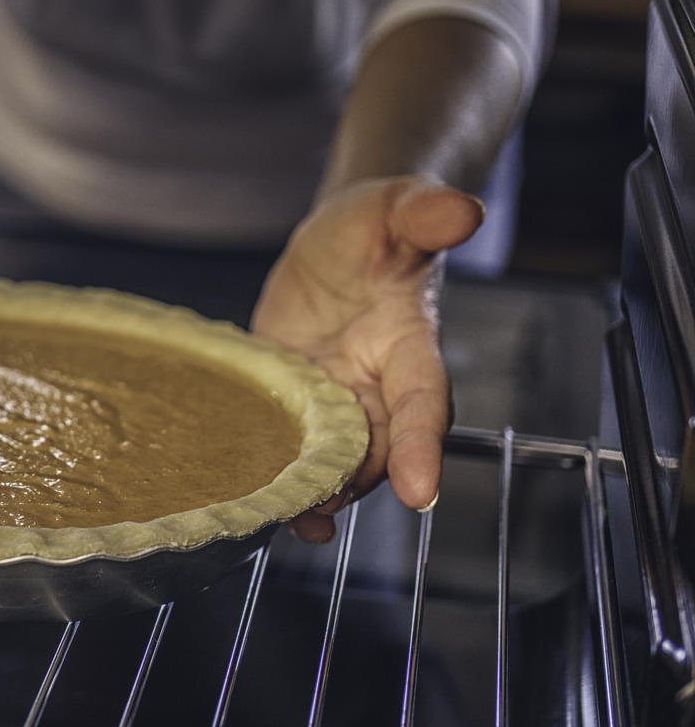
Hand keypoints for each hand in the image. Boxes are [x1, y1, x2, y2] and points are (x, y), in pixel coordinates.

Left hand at [250, 177, 483, 543]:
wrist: (333, 244)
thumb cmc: (373, 228)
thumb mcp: (394, 208)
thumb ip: (423, 212)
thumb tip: (462, 210)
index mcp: (410, 344)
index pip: (424, 401)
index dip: (421, 445)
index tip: (420, 491)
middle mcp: (376, 385)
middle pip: (377, 447)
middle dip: (360, 482)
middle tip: (330, 506)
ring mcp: (333, 401)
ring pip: (336, 460)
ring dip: (321, 491)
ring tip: (300, 518)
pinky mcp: (292, 406)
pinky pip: (292, 449)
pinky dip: (284, 481)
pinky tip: (264, 506)